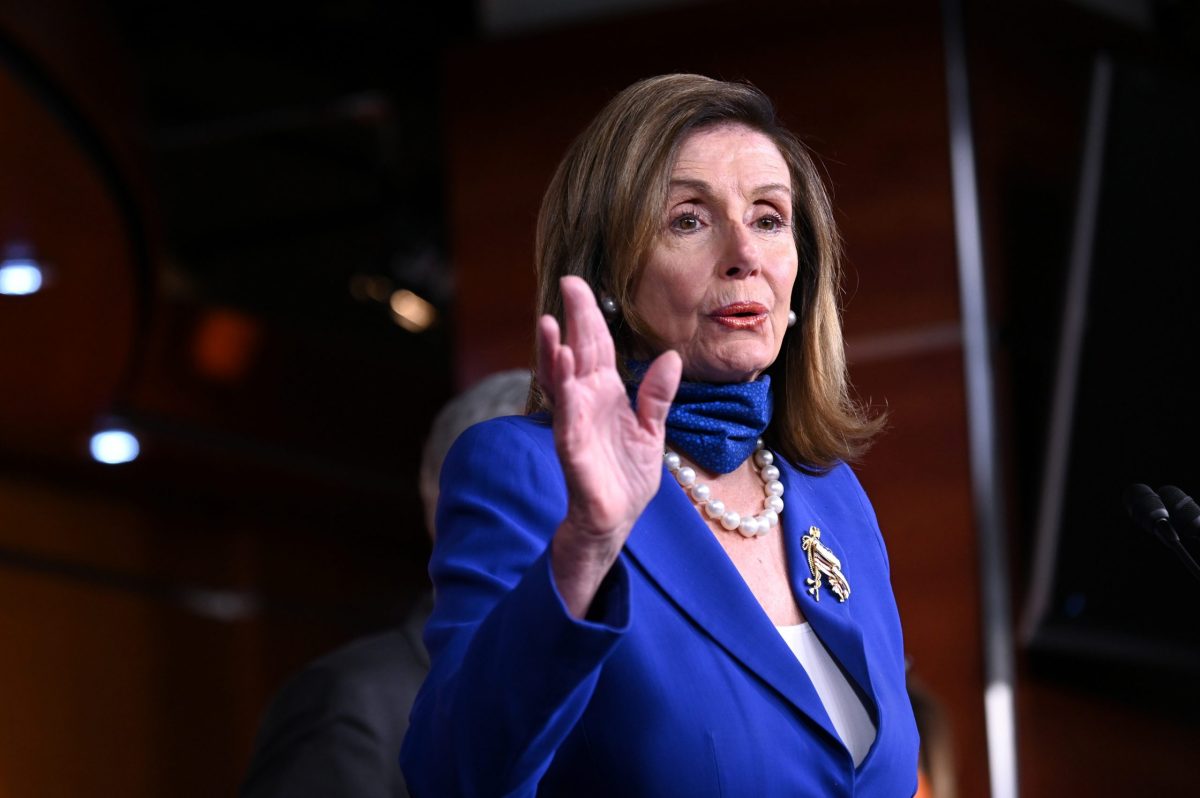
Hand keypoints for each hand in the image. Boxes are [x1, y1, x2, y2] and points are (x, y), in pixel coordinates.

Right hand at [538, 276, 680, 617]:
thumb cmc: (627, 474)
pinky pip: (566, 418)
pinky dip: (564, 394)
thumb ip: (657, 395)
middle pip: (577, 352)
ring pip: (562, 381)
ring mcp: (576, 423)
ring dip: (556, 353)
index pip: (596, 345)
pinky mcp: (572, 449)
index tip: (580, 284)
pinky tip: (563, 370)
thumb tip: (670, 357)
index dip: (588, 315)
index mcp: (605, 393)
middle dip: (572, 320)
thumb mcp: (651, 428)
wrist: (616, 519)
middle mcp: (586, 401)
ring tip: (552, 323)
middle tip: (567, 283)